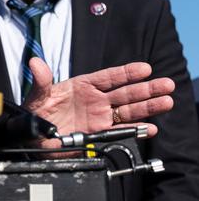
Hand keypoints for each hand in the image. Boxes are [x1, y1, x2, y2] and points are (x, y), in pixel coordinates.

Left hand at [24, 58, 173, 146]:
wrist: (33, 137)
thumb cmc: (36, 113)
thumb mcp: (37, 96)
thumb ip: (41, 81)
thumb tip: (35, 63)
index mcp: (82, 86)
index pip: (108, 77)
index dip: (126, 73)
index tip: (144, 68)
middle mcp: (95, 100)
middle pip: (125, 93)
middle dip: (146, 89)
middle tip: (166, 85)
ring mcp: (100, 117)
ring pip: (129, 110)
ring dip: (148, 107)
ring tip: (166, 102)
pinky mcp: (100, 133)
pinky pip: (121, 130)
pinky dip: (136, 130)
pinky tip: (150, 128)